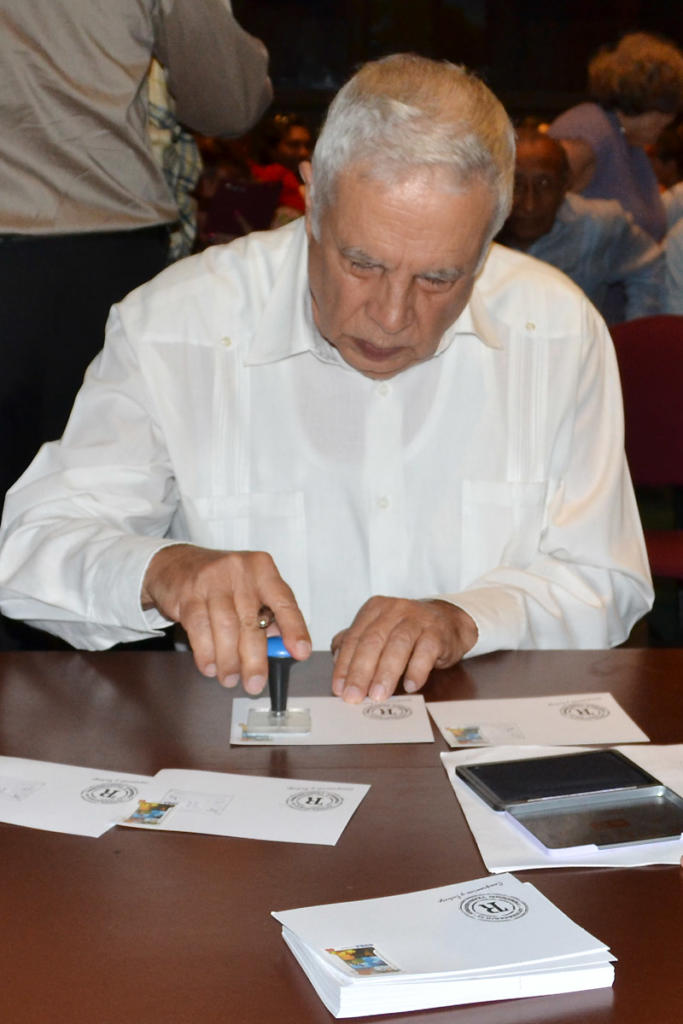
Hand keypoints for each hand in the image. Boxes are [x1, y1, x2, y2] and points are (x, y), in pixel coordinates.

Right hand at [141, 545, 310, 691]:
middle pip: (252, 621)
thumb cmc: (221, 582)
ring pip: (226, 627)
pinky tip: (210, 667)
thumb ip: (268, 616)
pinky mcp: (188, 593)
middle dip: (255, 659)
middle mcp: (240, 571)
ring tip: (230, 679)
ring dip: (229, 661)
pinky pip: (199, 628)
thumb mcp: (250, 590)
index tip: (300, 652)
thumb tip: (282, 650)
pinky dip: (206, 653)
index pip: (284, 602)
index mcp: (263, 569)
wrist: (176, 563)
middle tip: (255, 684)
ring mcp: (212, 580)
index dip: (294, 629)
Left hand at [330, 597, 476, 703]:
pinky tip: (409, 685)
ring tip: (378, 695)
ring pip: (397, 646)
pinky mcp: (437, 633)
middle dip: (361, 672)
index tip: (340, 688)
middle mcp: (394, 610)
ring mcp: (417, 620)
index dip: (344, 665)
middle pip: (372, 642)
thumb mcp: (380, 630)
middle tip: (354, 696)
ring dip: (385, 674)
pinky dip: (416, 670)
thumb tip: (336, 660)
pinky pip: (425, 652)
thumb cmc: (408, 630)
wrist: (448, 621)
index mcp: (374, 609)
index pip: (354, 639)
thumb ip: (357, 643)